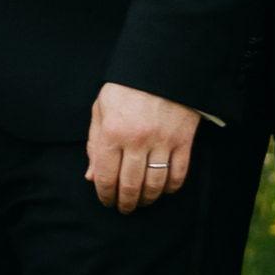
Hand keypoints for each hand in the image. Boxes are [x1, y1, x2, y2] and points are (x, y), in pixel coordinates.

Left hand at [83, 81, 204, 215]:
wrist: (162, 66)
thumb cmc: (126, 88)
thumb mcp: (101, 110)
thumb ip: (94, 144)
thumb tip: (91, 177)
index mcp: (112, 132)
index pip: (105, 175)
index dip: (104, 194)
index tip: (106, 201)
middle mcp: (136, 140)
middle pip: (130, 185)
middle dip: (125, 202)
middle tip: (124, 208)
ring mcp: (162, 141)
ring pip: (155, 184)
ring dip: (148, 199)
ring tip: (142, 202)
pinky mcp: (184, 140)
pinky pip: (179, 173)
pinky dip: (171, 187)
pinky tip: (164, 190)